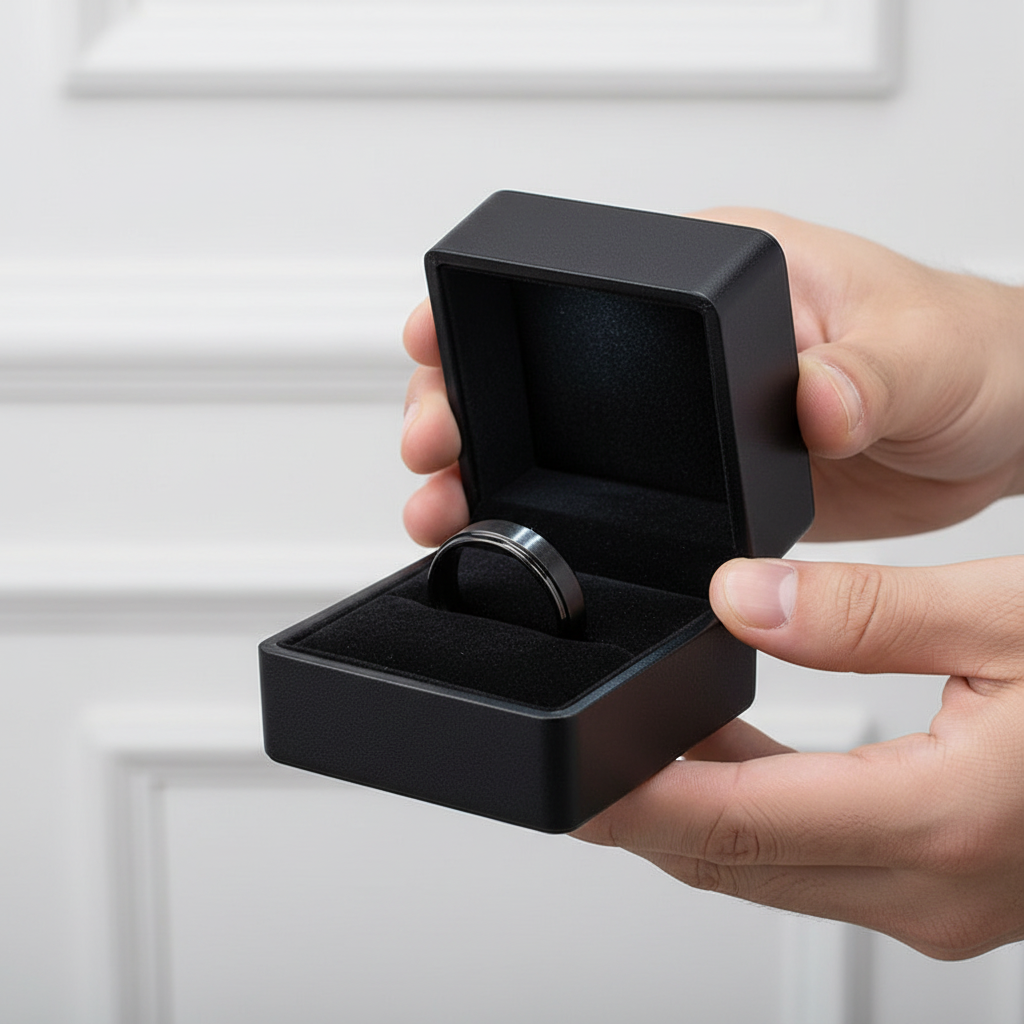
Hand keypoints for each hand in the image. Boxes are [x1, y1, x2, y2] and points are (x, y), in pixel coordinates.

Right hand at [400, 211, 1023, 545]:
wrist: (996, 426)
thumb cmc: (967, 351)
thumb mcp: (921, 349)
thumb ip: (862, 376)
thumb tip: (810, 403)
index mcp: (718, 279)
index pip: (578, 285)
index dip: (494, 314)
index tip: (434, 339)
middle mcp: (683, 351)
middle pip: (544, 372)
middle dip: (470, 404)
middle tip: (431, 444)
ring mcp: (683, 423)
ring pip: (561, 444)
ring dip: (496, 473)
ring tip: (445, 509)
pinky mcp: (699, 487)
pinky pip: (611, 504)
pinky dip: (555, 522)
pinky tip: (521, 546)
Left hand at [573, 554, 1023, 959]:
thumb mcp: (1017, 616)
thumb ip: (867, 612)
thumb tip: (744, 600)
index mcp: (944, 819)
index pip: (731, 827)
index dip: (631, 803)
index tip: (569, 778)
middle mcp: (937, 886)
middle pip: (735, 860)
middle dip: (640, 816)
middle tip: (573, 763)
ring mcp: (946, 900)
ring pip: (770, 866)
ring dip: (692, 815)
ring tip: (628, 751)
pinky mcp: (951, 884)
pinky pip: (817, 858)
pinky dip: (754, 815)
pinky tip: (723, 760)